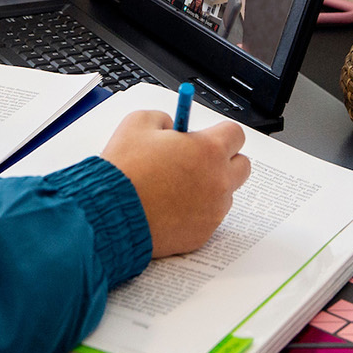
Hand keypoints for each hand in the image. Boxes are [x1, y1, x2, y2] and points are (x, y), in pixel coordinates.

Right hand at [99, 110, 250, 256]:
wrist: (110, 213)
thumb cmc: (124, 171)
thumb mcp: (138, 124)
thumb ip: (163, 118)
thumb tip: (172, 126)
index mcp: (208, 150)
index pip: (236, 134)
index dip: (219, 133)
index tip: (205, 137)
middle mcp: (218, 180)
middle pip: (242, 166)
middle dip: (224, 161)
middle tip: (198, 161)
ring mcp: (213, 210)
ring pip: (225, 194)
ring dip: (209, 188)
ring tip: (175, 187)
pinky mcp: (203, 234)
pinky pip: (209, 218)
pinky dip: (196, 212)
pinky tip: (170, 208)